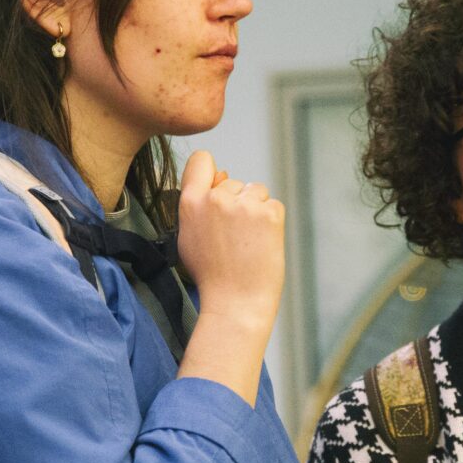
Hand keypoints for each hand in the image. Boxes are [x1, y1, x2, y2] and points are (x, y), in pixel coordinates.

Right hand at [175, 150, 283, 334]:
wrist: (236, 302)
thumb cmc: (212, 275)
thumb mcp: (189, 237)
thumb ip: (198, 204)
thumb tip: (221, 175)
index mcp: (191, 203)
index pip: (202, 160)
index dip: (210, 172)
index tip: (215, 186)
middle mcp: (217, 198)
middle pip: (232, 182)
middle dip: (235, 202)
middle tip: (233, 236)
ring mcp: (245, 205)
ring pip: (255, 191)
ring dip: (254, 209)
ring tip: (247, 241)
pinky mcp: (270, 213)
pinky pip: (273, 205)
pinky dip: (271, 221)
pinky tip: (261, 243)